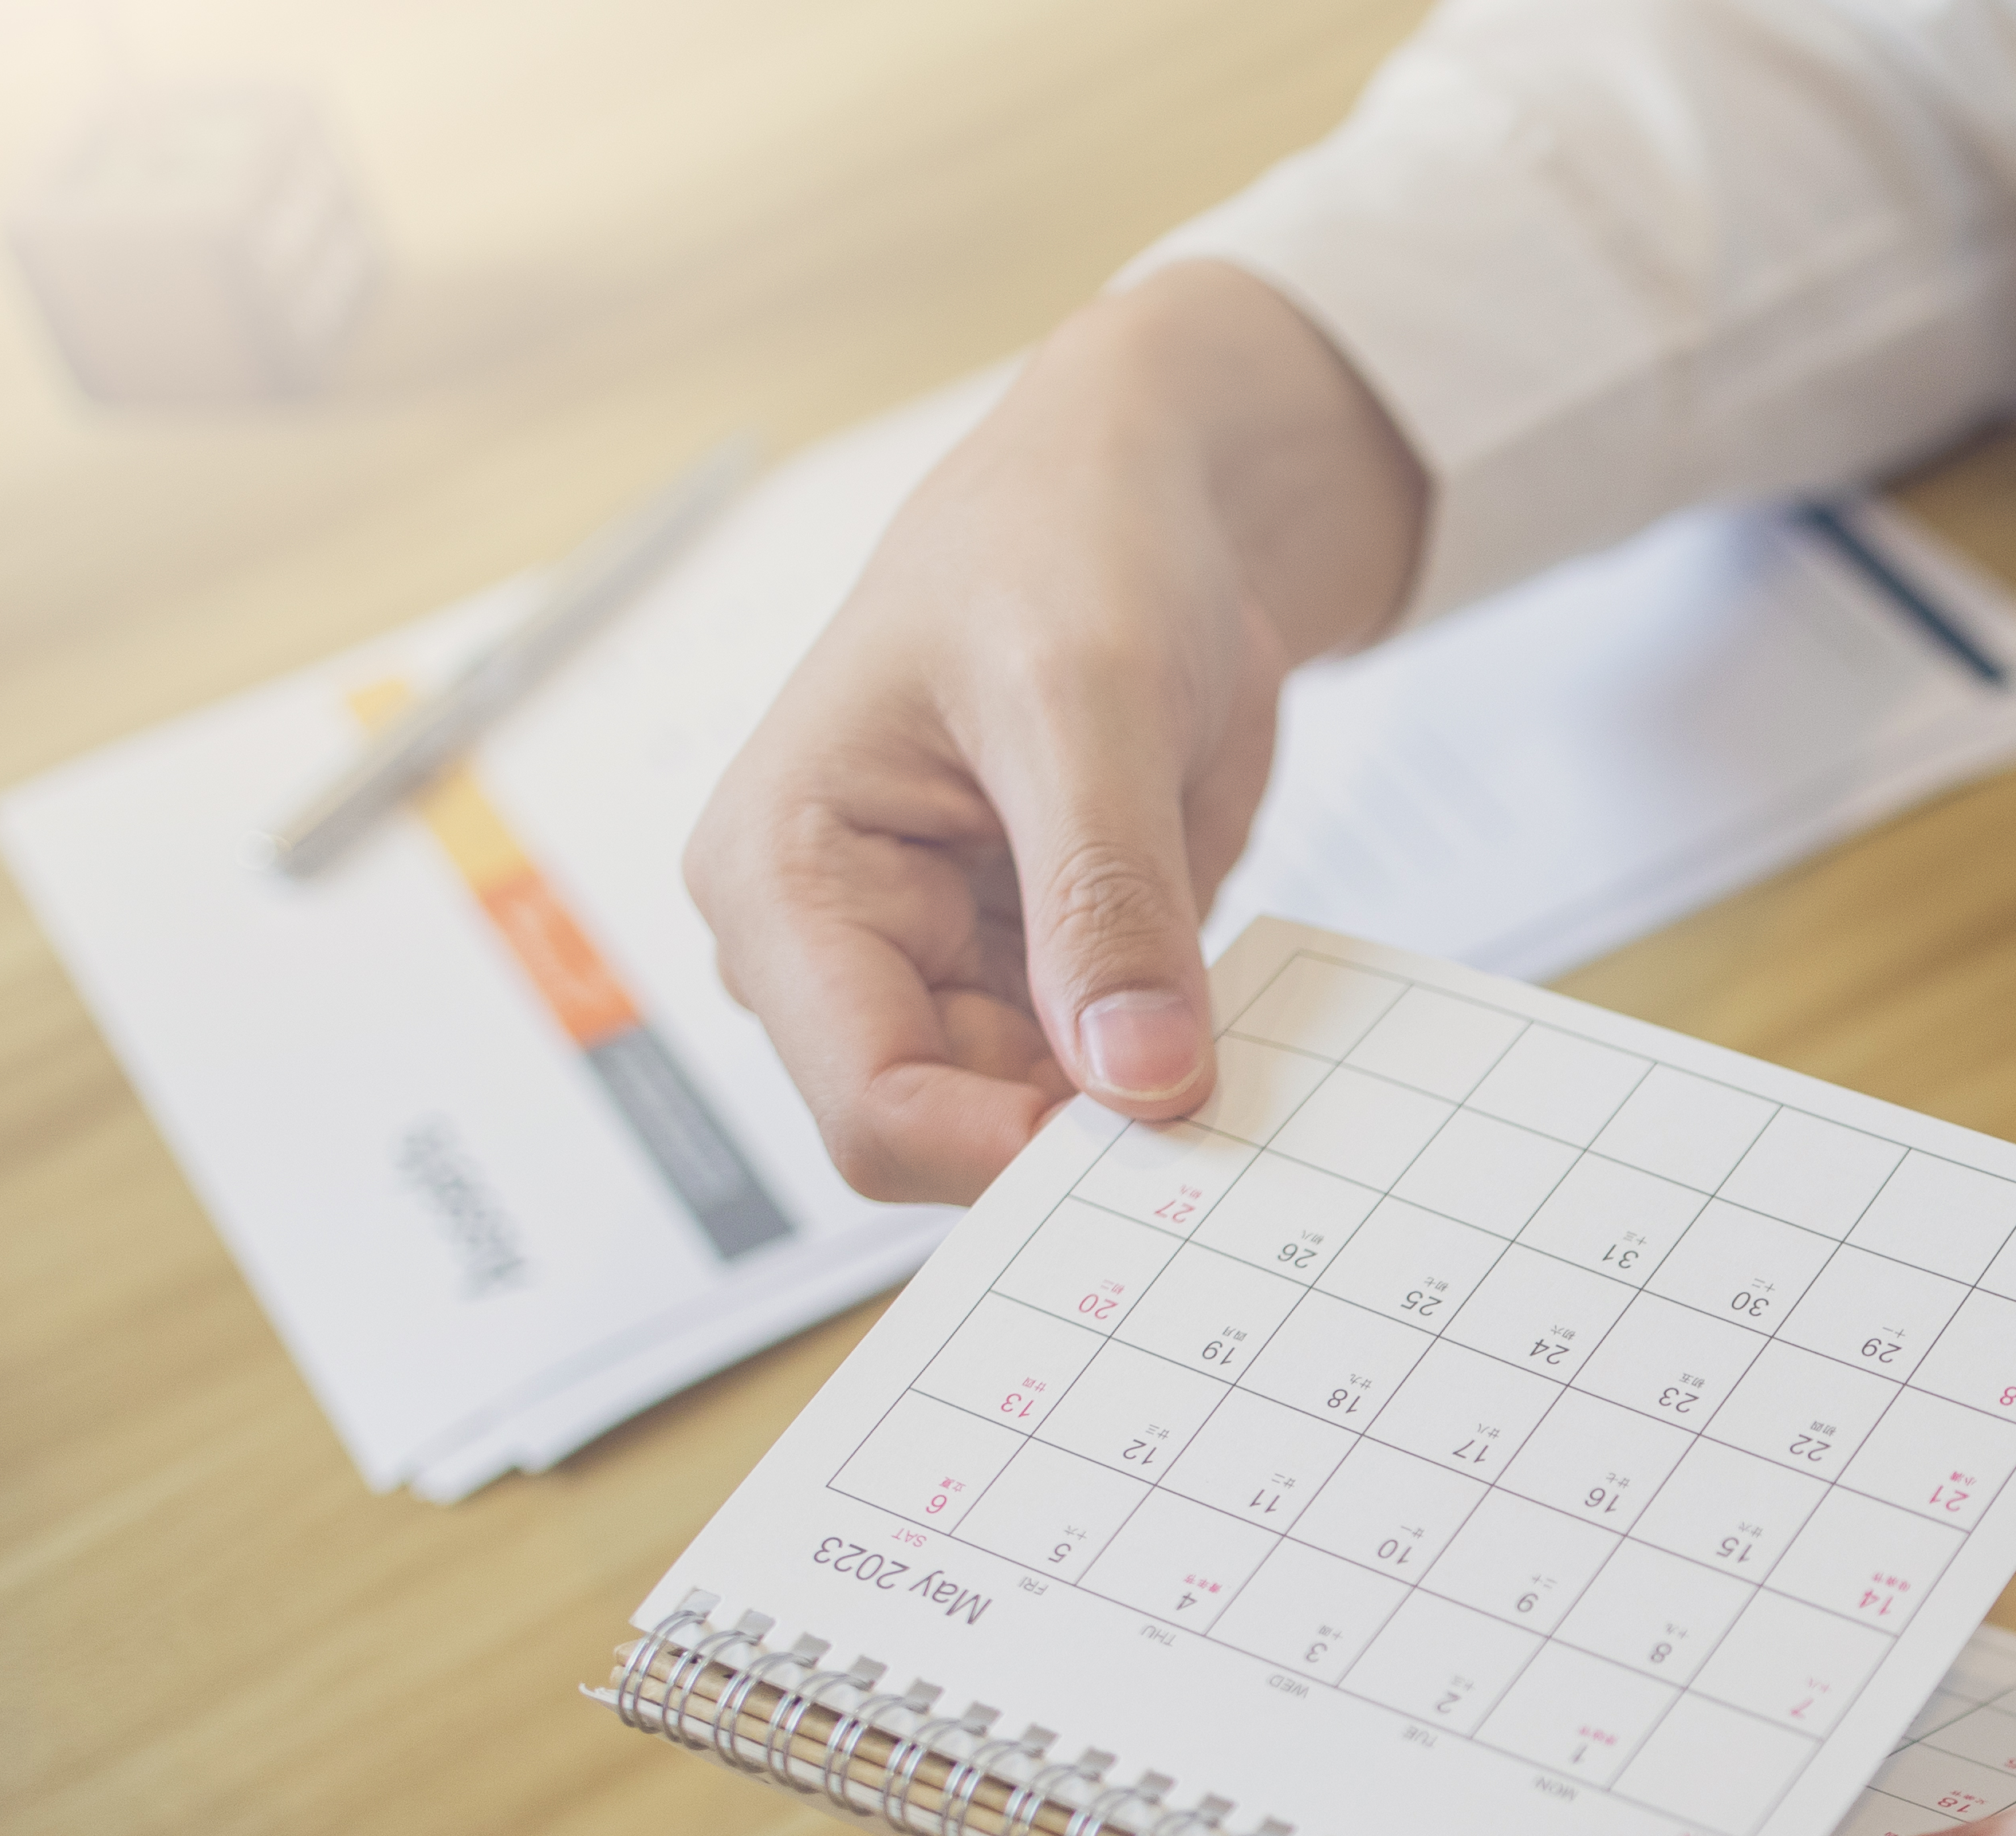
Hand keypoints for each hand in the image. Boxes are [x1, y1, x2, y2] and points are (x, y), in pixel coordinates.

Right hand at [684, 263, 1427, 1200]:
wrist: (1137, 502)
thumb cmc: (1059, 544)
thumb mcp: (1085, 701)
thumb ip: (1105, 900)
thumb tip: (1141, 1081)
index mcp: (780, 878)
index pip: (873, 1108)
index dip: (1014, 1153)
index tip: (1156, 1132)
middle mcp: (837, 948)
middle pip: (958, 1138)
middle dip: (1091, 1139)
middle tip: (1228, 1100)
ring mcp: (936, 972)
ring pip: (1042, 1129)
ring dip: (1146, 1105)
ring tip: (1235, 1023)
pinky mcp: (1031, 977)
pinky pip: (1107, 1084)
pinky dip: (1178, 1068)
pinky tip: (1233, 1010)